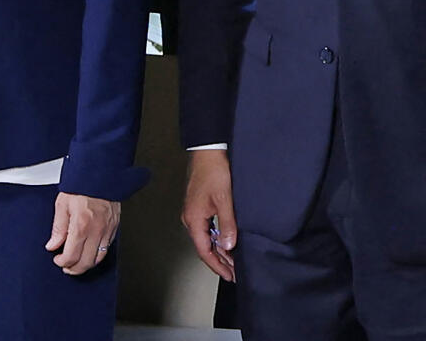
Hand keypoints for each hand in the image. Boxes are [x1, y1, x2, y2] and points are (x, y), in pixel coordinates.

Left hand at [46, 192, 119, 274]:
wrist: (102, 174)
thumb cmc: (82, 185)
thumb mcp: (62, 205)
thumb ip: (58, 228)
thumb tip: (52, 245)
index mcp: (81, 226)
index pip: (71, 256)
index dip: (62, 262)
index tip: (58, 259)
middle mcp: (97, 230)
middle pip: (86, 262)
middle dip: (74, 268)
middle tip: (67, 267)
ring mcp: (108, 229)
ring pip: (99, 257)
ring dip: (87, 264)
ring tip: (78, 262)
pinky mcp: (115, 226)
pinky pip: (108, 247)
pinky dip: (98, 253)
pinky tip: (90, 251)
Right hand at [180, 149, 237, 280]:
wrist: (208, 151)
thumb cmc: (214, 171)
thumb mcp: (225, 199)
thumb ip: (227, 223)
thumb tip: (228, 246)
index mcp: (193, 220)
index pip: (204, 251)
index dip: (218, 265)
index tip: (230, 275)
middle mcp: (190, 219)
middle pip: (204, 247)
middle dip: (220, 261)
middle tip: (234, 272)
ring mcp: (194, 212)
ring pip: (206, 238)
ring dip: (219, 249)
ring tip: (233, 260)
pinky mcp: (199, 206)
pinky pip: (207, 228)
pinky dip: (217, 237)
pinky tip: (227, 240)